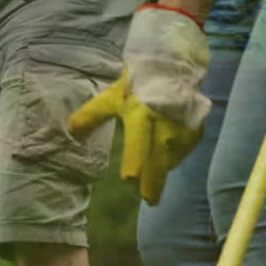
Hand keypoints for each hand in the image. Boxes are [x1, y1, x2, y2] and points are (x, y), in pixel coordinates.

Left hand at [67, 5, 209, 204]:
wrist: (172, 65)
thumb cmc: (137, 83)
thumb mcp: (111, 98)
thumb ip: (91, 115)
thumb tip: (70, 131)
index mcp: (141, 113)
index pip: (138, 141)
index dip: (134, 160)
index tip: (129, 179)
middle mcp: (164, 123)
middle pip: (159, 158)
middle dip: (153, 180)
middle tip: (149, 200)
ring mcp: (183, 127)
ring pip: (172, 157)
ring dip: (162, 170)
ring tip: (152, 184)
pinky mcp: (195, 129)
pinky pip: (184, 150)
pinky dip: (173, 158)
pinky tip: (165, 162)